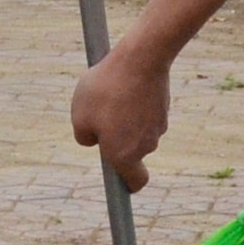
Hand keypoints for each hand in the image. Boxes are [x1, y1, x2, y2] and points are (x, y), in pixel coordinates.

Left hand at [71, 46, 170, 191]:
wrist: (141, 59)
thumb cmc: (106, 89)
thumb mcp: (79, 115)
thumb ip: (83, 137)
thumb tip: (93, 140)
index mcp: (124, 155)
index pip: (135, 183)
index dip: (128, 185)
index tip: (119, 179)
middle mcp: (145, 145)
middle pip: (132, 152)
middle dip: (116, 139)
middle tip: (99, 115)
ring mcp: (158, 126)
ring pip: (138, 129)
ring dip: (125, 118)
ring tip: (111, 94)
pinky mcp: (163, 107)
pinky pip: (145, 111)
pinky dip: (136, 103)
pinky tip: (126, 84)